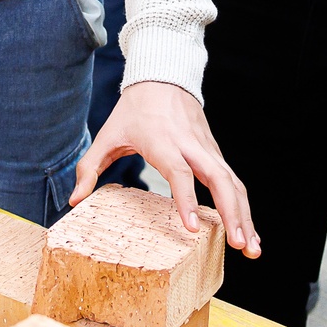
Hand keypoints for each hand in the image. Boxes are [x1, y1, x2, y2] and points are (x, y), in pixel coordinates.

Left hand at [74, 80, 259, 256]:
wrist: (163, 76)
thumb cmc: (134, 110)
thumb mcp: (107, 135)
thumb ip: (89, 168)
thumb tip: (74, 201)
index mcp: (163, 141)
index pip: (179, 173)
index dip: (186, 200)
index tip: (193, 228)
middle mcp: (191, 146)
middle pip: (219, 180)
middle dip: (232, 213)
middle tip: (239, 245)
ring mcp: (208, 149)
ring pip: (233, 183)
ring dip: (245, 215)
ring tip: (252, 249)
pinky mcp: (216, 153)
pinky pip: (234, 181)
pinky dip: (243, 207)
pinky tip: (248, 231)